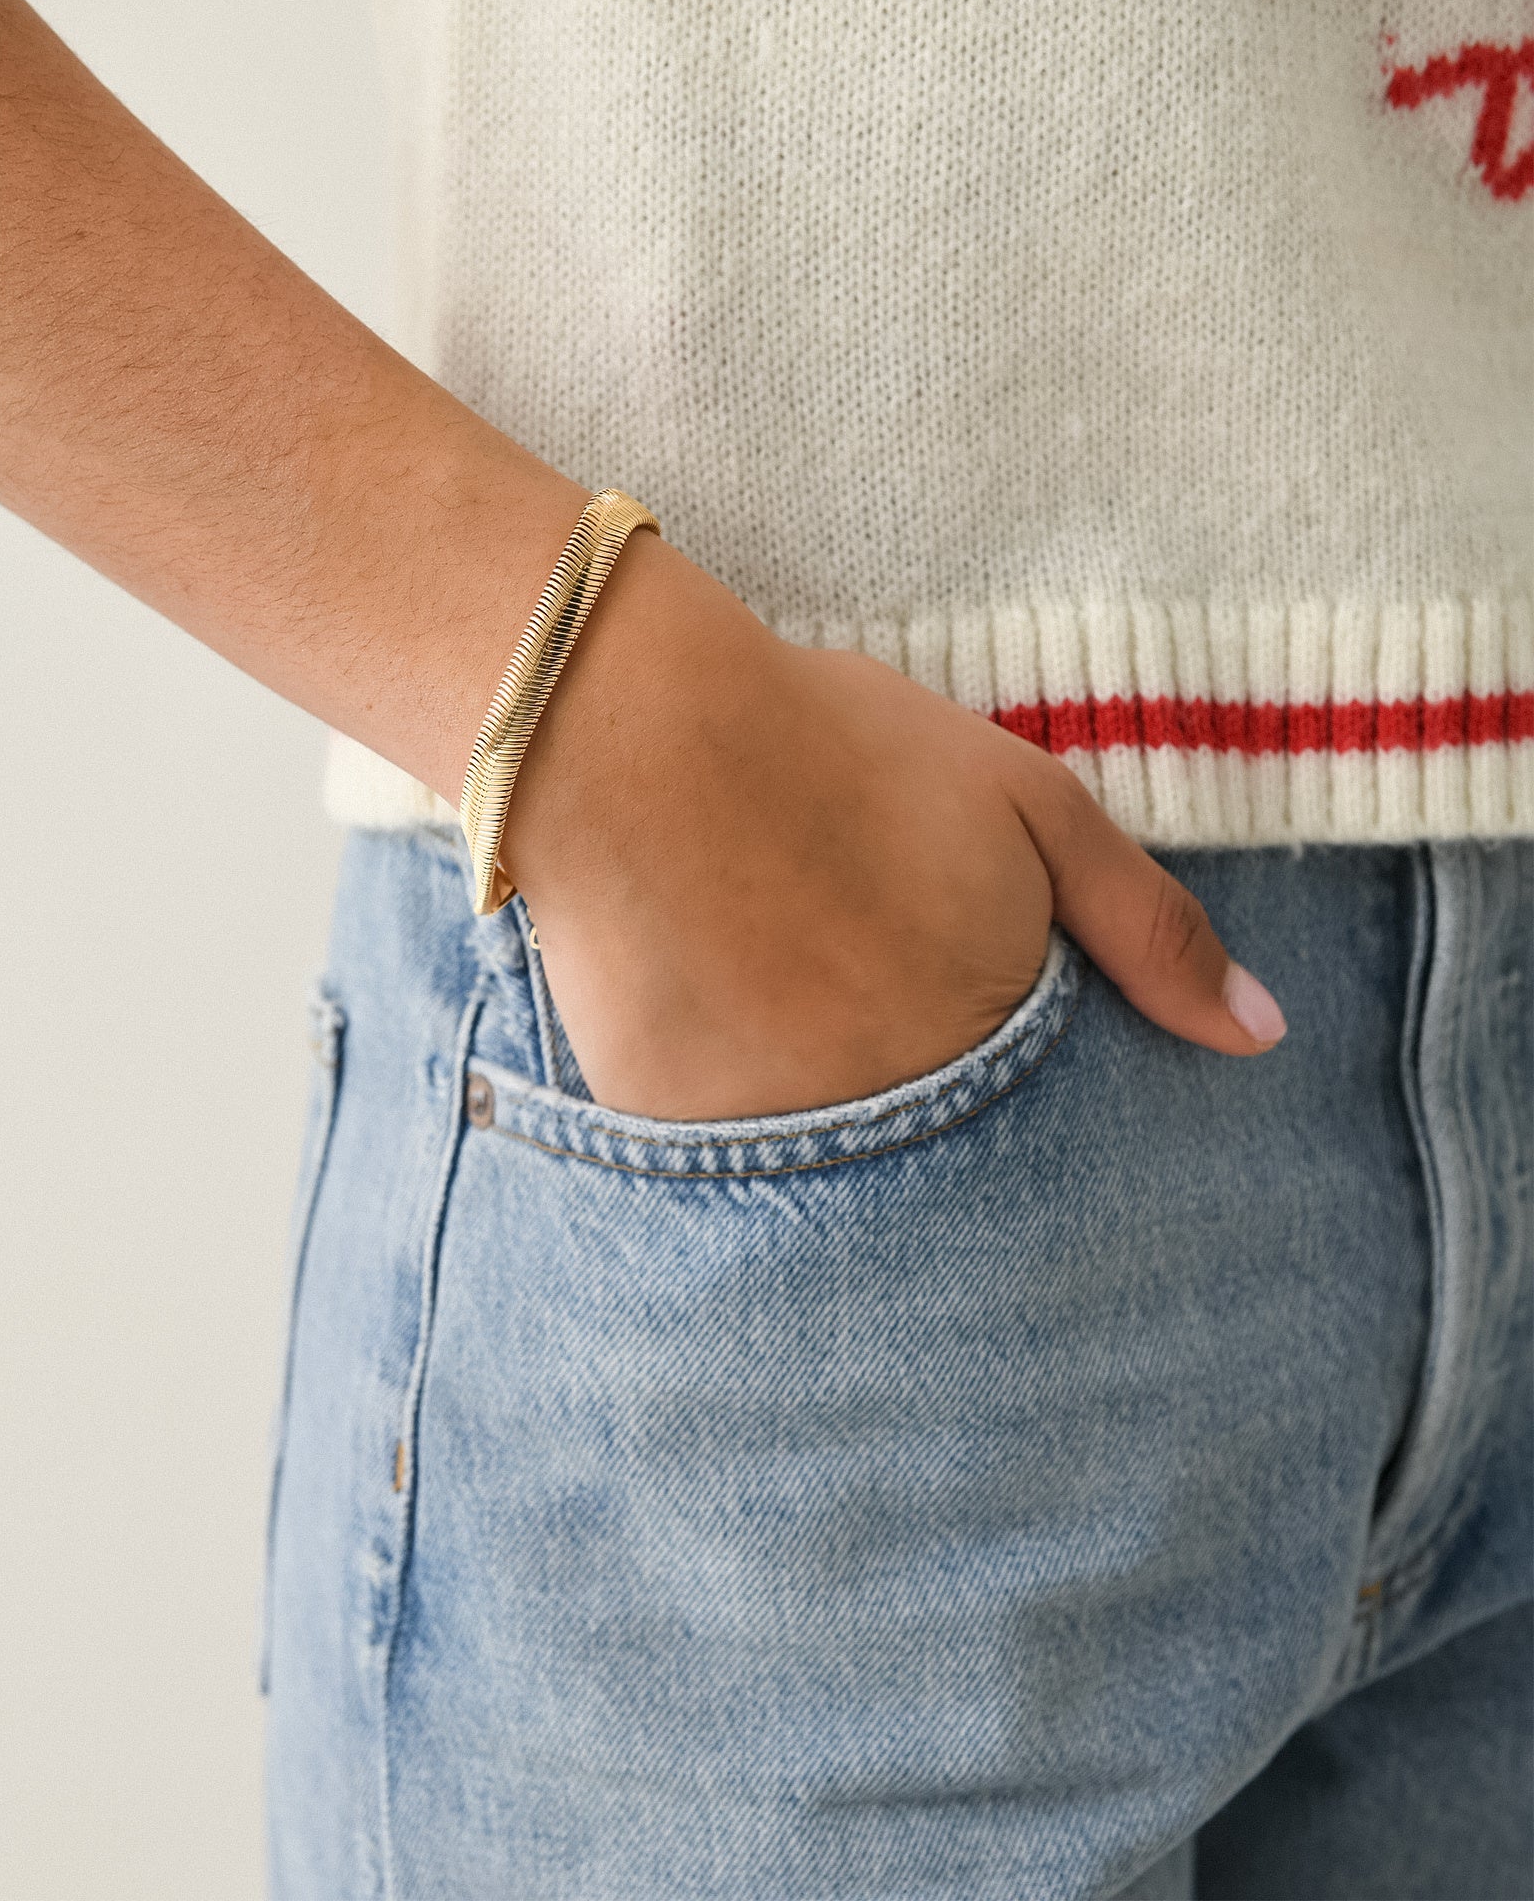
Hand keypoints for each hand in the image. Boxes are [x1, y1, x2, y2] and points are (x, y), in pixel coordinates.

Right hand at [502, 534, 1285, 1120]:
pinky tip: (702, 1004)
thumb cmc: (848, 754)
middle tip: (844, 975)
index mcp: (996, 1046)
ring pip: (832, 1171)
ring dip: (820, 1100)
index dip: (1004, 1066)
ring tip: (773, 982)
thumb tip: (1264, 1037)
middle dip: (908, 1079)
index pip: (1045, 1131)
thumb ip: (1150, 927)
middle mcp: (898, 1121)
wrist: (642, 734)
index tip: (944, 994)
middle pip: (939, 1159)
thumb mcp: (1034, 809)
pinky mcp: (676, 1144)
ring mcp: (783, 1144)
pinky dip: (726, 1106)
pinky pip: (722, 1165)